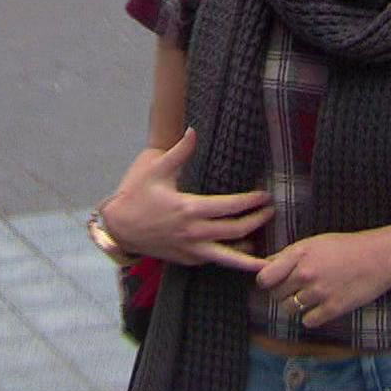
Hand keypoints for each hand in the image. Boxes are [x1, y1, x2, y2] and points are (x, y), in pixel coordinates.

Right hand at [104, 128, 272, 271]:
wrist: (120, 227)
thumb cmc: (137, 195)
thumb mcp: (156, 169)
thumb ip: (179, 152)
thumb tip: (194, 130)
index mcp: (189, 208)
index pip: (230, 207)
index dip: (251, 202)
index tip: (265, 196)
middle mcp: (194, 232)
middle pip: (235, 230)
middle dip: (257, 221)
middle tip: (270, 212)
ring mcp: (191, 249)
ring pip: (228, 258)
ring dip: (251, 256)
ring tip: (270, 255)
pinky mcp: (187, 259)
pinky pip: (214, 260)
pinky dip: (231, 258)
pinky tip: (243, 253)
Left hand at [256, 229, 390, 329]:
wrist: (380, 258)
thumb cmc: (347, 247)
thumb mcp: (316, 242)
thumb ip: (290, 255)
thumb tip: (265, 265)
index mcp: (299, 254)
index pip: (265, 278)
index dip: (266, 282)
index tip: (273, 282)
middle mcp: (305, 274)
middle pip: (276, 295)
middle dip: (283, 293)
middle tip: (297, 288)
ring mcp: (318, 293)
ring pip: (289, 310)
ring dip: (296, 306)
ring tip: (310, 296)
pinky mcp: (332, 309)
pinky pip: (307, 321)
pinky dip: (311, 317)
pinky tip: (321, 307)